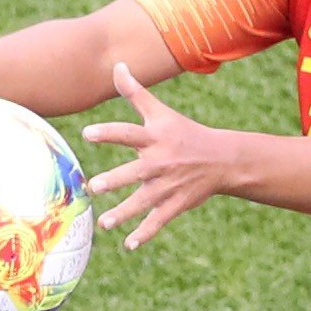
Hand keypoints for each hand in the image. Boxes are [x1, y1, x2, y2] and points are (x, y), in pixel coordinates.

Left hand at [82, 63, 242, 249]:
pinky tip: (129, 245)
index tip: (87, 134)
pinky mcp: (176, 203)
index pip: (129, 133)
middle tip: (95, 186)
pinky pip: (158, 221)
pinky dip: (145, 234)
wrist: (223, 159)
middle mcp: (161, 162)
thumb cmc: (184, 132)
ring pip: (144, 201)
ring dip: (124, 213)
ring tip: (104, 224)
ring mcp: (169, 185)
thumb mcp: (161, 112)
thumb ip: (135, 92)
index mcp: (155, 138)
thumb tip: (116, 65)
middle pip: (136, 172)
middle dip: (116, 179)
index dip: (109, 133)